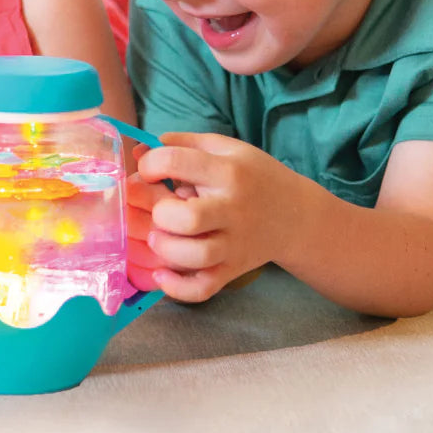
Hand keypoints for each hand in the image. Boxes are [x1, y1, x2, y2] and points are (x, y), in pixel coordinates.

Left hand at [134, 132, 297, 302]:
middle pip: (189, 218)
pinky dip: (177, 288)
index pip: (177, 162)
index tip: (149, 171)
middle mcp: (232, 209)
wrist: (295, 215)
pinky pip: (202, 288)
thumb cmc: (252, 176)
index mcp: (227, 171)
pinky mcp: (231, 270)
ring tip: (158, 237)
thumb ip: (182, 144)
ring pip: (196, 256)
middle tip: (158, 210)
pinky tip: (162, 273)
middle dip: (161, 213)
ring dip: (166, 249)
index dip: (150, 164)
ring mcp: (233, 244)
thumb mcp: (225, 149)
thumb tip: (137, 151)